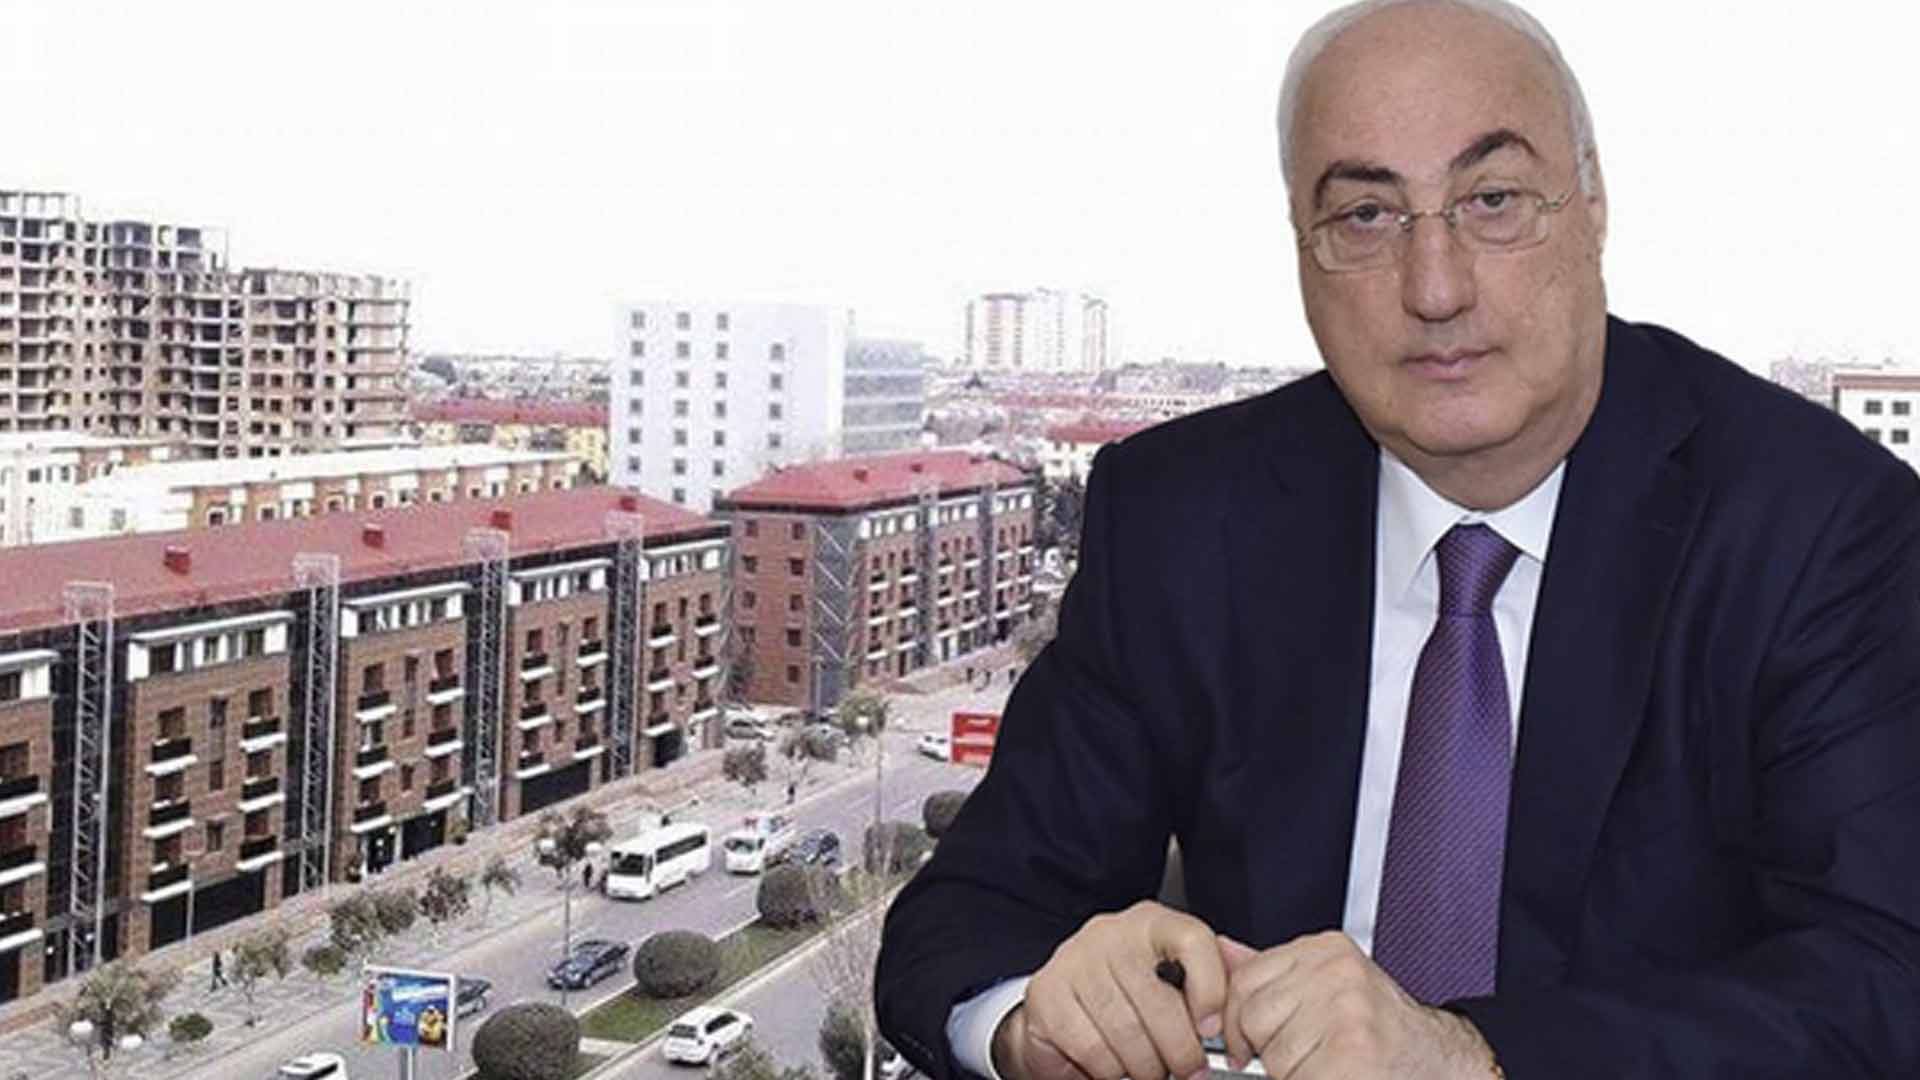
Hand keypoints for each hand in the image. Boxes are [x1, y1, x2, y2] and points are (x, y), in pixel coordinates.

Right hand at [992, 901, 1228, 1079]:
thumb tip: (1253, 967)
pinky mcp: (1048, 994)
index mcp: (1152, 923)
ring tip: (1151, 1068)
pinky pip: (1093, 1047)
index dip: (1211, 989)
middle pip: (1161, 1000)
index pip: (1192, 940)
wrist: (1062, 1007)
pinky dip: (1110, 1068)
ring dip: (1146, 1066)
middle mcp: (1111, 933)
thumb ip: (1216, 972)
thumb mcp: (1177, 976)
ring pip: (1127, 1031)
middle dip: (1181, 1051)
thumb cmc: (1131, 993)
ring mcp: (1075, 961)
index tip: (1213, 1029)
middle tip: (1188, 1069)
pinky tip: (1116, 1063)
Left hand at [1216, 932, 1493, 1079]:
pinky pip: (1295, 1079)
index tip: (1253, 1041)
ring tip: (1326, 1064)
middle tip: (1303, 1056)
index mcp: (1326, 950)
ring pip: (1273, 1057)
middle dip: (1268, 1050)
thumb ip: (1272, 972)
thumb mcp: (1326, 984)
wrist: (1441, 1061)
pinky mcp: (1351, 1057)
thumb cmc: (1381, 1029)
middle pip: (1253, 1018)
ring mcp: (1346, 1014)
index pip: (1245, 980)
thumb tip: (1219, 952)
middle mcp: (1337, 974)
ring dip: (1293, 1073)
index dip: (1240, 1021)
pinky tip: (1333, 1074)